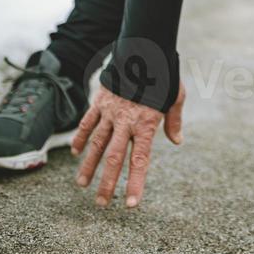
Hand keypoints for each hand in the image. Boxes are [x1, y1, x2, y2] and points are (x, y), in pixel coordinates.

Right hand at [70, 80, 185, 207]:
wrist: (144, 48)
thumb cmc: (164, 74)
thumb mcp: (175, 96)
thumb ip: (174, 120)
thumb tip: (177, 141)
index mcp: (146, 123)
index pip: (140, 160)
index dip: (135, 183)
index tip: (131, 204)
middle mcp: (126, 121)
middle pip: (114, 158)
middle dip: (107, 183)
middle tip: (102, 204)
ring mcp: (110, 112)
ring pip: (96, 144)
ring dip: (88, 166)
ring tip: (82, 185)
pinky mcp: (100, 101)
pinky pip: (87, 122)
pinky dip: (80, 137)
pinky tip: (76, 153)